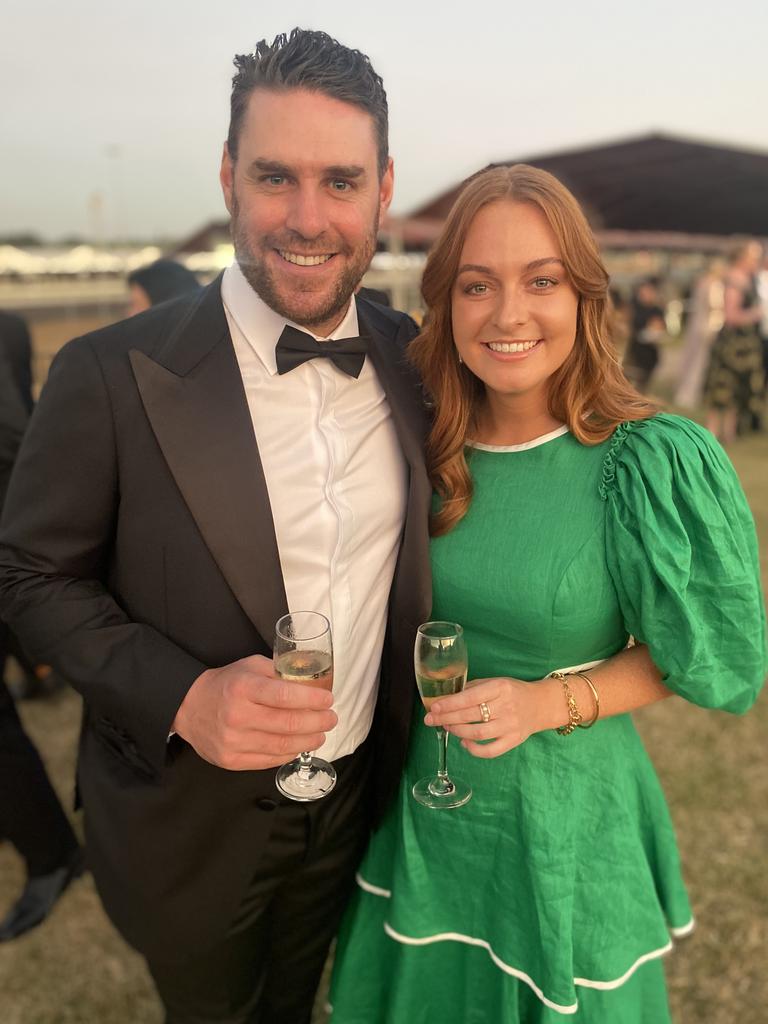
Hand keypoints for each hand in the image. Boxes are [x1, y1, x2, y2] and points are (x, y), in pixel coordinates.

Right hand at [172, 654, 336, 770]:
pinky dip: (289, 754)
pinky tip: (299, 746)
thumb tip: (312, 681)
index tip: (328, 700)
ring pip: (282, 746)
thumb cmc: (226, 684)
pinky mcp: (231, 760)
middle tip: (331, 719)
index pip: (286, 696)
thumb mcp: (250, 666)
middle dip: (318, 722)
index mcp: (243, 688)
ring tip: (320, 734)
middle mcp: (237, 716)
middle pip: (289, 724)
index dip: (312, 699)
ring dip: (308, 741)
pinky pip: (269, 761)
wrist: (188, 707)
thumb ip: (279, 672)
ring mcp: (233, 741)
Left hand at [424, 676, 545, 757]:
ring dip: (458, 731)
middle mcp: (506, 706)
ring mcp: (511, 725)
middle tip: (431, 720)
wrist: (540, 704)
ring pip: (478, 733)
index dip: (450, 703)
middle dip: (447, 718)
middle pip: (471, 715)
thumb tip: (446, 698)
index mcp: (500, 688)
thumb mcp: (495, 682)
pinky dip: (474, 749)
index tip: (434, 707)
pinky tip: (464, 742)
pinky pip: (491, 750)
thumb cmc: (512, 692)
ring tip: (447, 727)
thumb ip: (472, 689)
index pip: (471, 697)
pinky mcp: (514, 741)